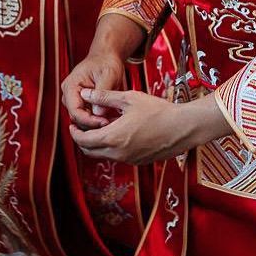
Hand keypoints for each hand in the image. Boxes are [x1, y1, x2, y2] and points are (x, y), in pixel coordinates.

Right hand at [61, 50, 128, 129]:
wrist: (106, 58)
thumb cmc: (106, 63)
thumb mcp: (108, 75)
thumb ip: (102, 94)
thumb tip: (98, 113)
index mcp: (71, 86)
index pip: (74, 110)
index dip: (88, 120)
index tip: (104, 122)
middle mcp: (68, 94)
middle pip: (76, 118)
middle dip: (92, 123)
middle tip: (110, 125)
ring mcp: (74, 99)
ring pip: (81, 120)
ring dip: (94, 123)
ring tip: (111, 123)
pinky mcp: (81, 103)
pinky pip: (86, 117)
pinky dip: (96, 120)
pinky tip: (109, 120)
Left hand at [69, 90, 225, 164]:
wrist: (183, 127)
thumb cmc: (158, 110)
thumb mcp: (129, 98)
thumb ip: (104, 97)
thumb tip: (85, 94)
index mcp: (113, 137)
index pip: (83, 141)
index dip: (74, 132)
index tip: (72, 124)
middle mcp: (118, 153)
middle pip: (90, 151)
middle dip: (82, 139)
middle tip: (82, 127)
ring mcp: (129, 159)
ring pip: (104, 155)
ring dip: (97, 143)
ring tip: (102, 125)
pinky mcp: (138, 161)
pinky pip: (117, 156)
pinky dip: (111, 146)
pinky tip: (119, 131)